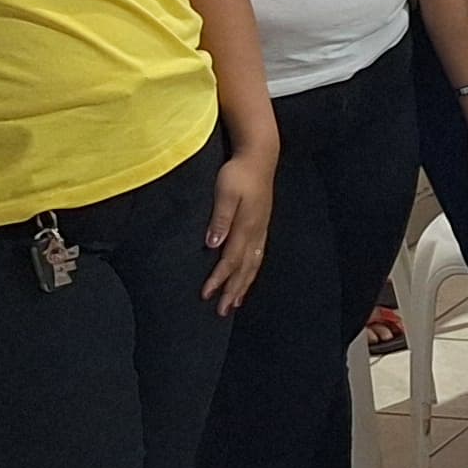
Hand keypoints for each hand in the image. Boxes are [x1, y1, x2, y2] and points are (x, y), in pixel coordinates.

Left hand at [202, 147, 275, 311]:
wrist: (260, 156)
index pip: (230, 260)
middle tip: (222, 311)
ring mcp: (261, 229)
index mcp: (246, 226)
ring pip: (253, 264)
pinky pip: (257, 255)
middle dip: (233, 290)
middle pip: (244, 268)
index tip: (206, 295)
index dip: (218, 279)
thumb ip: (220, 218)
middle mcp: (256, 232)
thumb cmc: (239, 172)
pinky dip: (251, 271)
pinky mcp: (261, 225)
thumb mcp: (226, 192)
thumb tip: (213, 244)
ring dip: (244, 284)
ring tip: (235, 301)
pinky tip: (248, 275)